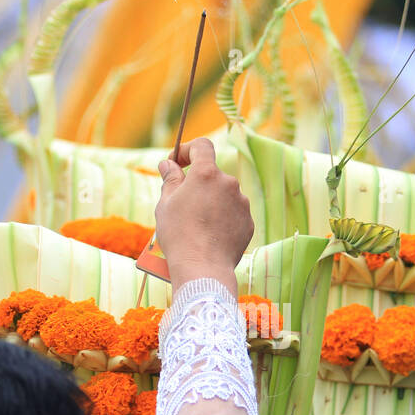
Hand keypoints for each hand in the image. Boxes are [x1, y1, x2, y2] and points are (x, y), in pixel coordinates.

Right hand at [154, 137, 253, 291]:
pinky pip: (233, 214)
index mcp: (207, 173)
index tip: (176, 163)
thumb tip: (169, 165)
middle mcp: (229, 183)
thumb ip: (170, 179)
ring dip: (211, 203)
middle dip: (198, 184)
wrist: (202, 268)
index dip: (187, 150)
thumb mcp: (166, 204)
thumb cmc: (179, 234)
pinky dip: (222, 219)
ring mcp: (242, 203)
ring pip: (223, 196)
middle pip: (212, 175)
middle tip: (182, 204)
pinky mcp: (248, 222)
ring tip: (197, 225)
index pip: (201, 146)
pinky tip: (210, 235)